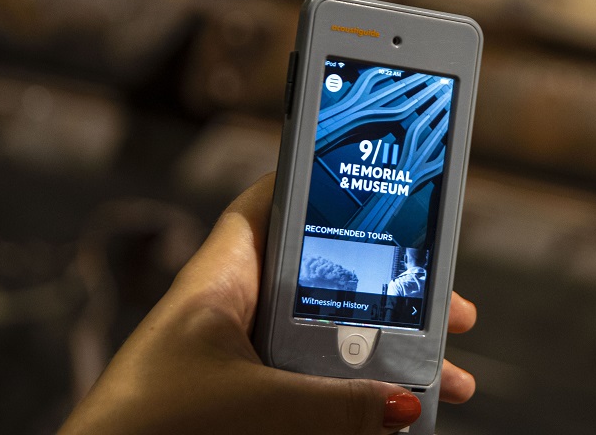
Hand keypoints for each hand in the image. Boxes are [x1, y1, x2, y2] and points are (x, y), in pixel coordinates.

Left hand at [59, 173, 476, 434]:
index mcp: (221, 280)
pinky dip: (357, 398)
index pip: (272, 204)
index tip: (382, 185)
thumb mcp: (256, 405)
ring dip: (388, 358)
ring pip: (331, 342)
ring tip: (446, 380)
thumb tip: (406, 402)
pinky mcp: (245, 403)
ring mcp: (240, 360)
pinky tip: (396, 416)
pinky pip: (316, 386)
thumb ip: (336, 404)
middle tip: (449, 311)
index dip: (323, 186)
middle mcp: (234, 312)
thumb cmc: (146, 430)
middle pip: (329, 281)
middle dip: (394, 295)